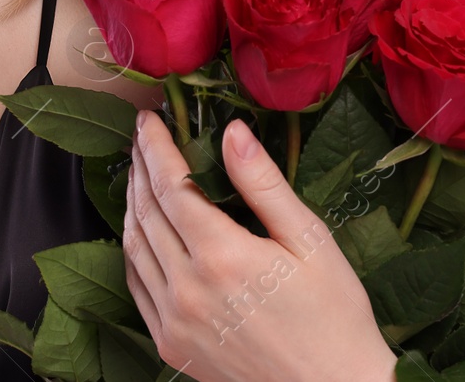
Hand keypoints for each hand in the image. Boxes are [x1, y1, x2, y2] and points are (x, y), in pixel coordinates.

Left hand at [124, 110, 398, 381]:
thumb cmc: (333, 313)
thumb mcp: (310, 238)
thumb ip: (263, 183)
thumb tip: (232, 131)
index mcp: (221, 255)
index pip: (171, 185)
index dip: (156, 146)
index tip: (149, 118)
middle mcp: (187, 288)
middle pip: (146, 212)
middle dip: (140, 167)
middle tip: (141, 137)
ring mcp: (174, 322)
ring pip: (133, 249)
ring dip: (131, 205)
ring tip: (138, 175)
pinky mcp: (171, 346)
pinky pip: (137, 288)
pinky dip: (132, 251)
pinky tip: (141, 232)